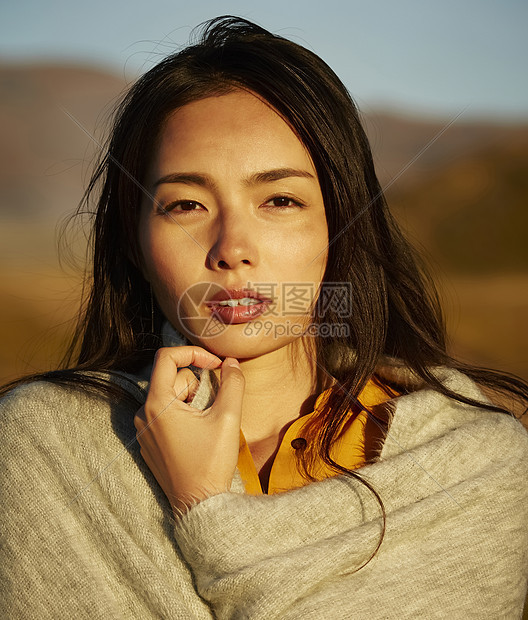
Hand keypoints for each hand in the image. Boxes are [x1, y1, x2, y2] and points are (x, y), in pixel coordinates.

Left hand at [134, 346, 244, 514]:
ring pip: (169, 397)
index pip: (167, 357)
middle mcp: (144, 414)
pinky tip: (197, 437)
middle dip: (197, 384)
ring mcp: (144, 430)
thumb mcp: (228, 417)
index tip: (215, 365)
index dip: (194, 353)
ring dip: (191, 401)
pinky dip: (183, 415)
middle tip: (213, 407)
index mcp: (157, 404)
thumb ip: (233, 383)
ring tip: (206, 425)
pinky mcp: (149, 443)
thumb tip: (231, 363)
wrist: (199, 506)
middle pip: (171, 378)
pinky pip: (165, 415)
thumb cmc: (211, 462)